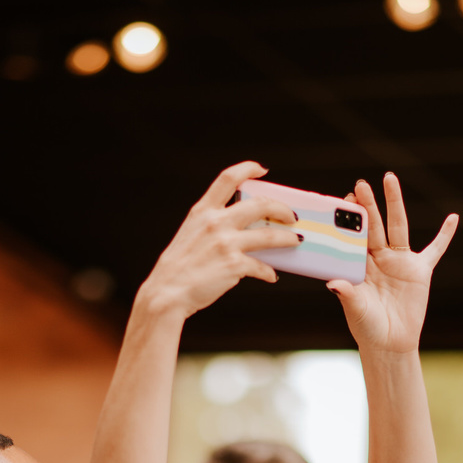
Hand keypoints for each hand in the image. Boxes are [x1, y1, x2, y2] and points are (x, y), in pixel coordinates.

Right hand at [138, 162, 301, 320]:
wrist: (166, 293)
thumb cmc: (179, 268)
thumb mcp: (191, 234)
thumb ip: (212, 226)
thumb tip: (242, 230)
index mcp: (203, 211)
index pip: (228, 178)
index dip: (248, 169)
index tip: (262, 170)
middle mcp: (216, 222)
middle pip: (260, 205)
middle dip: (281, 208)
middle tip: (291, 216)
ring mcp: (226, 243)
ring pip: (269, 236)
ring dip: (287, 238)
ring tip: (295, 240)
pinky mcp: (234, 265)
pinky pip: (261, 266)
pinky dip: (268, 272)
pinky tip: (271, 275)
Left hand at [328, 174, 456, 354]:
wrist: (390, 344)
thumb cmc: (367, 327)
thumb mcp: (356, 310)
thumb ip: (347, 295)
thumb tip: (333, 284)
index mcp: (360, 266)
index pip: (354, 237)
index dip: (351, 220)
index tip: (345, 200)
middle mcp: (379, 259)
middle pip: (374, 226)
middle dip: (368, 205)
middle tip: (360, 184)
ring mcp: (400, 262)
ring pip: (398, 227)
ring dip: (395, 203)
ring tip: (389, 178)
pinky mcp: (420, 271)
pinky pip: (435, 250)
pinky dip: (445, 235)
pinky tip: (453, 218)